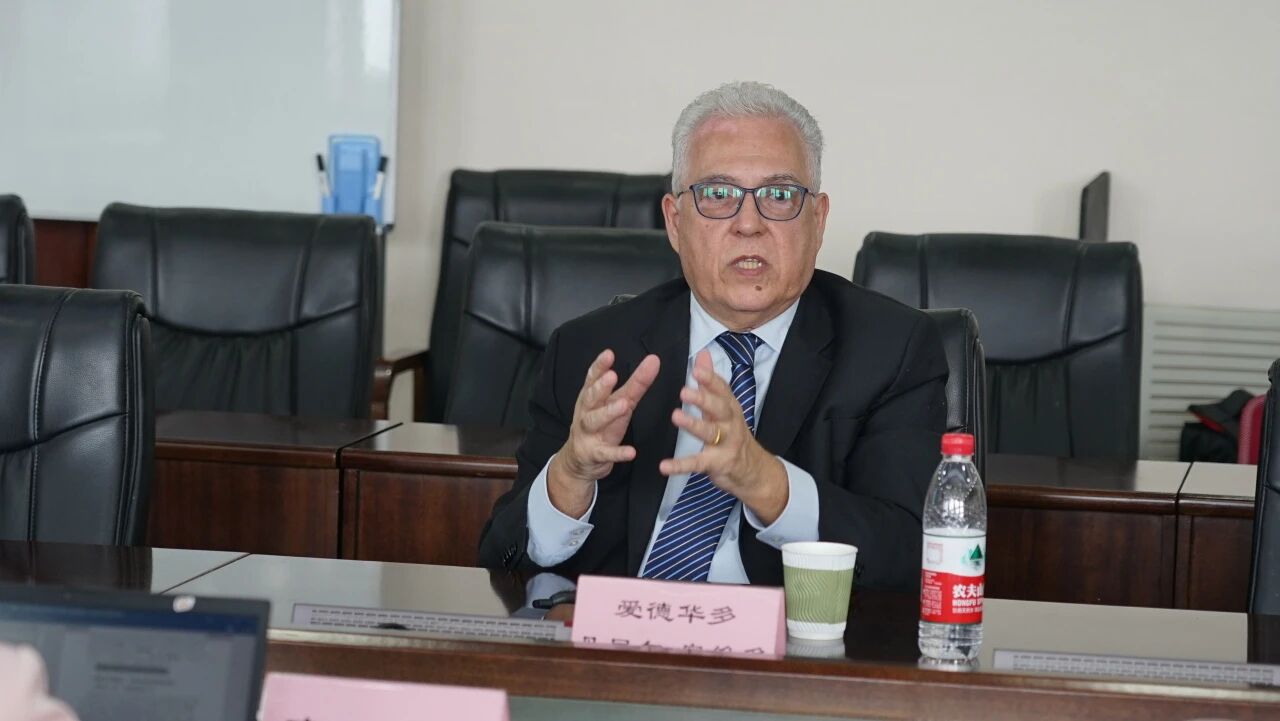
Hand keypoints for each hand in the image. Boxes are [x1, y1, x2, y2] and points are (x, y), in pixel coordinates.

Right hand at [548, 349, 659, 516]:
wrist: (580, 459)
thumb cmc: (601, 424)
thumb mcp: (618, 401)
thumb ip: (636, 382)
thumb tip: (653, 360)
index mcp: (591, 398)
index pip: (592, 379)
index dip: (599, 367)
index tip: (609, 354)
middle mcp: (586, 412)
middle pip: (590, 398)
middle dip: (600, 387)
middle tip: (612, 376)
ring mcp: (588, 433)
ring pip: (594, 421)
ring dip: (608, 413)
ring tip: (623, 405)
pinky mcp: (595, 453)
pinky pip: (606, 453)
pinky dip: (618, 453)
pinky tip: (631, 452)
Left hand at [658, 350, 788, 523]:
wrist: (753, 470)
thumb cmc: (733, 434)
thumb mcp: (724, 406)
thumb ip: (710, 382)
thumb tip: (703, 354)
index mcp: (729, 407)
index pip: (722, 389)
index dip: (710, 379)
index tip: (697, 369)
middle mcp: (730, 423)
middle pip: (718, 408)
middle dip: (703, 399)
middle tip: (684, 391)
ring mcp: (725, 444)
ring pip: (709, 432)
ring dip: (693, 424)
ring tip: (676, 416)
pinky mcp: (717, 463)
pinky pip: (697, 463)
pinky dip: (680, 465)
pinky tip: (664, 466)